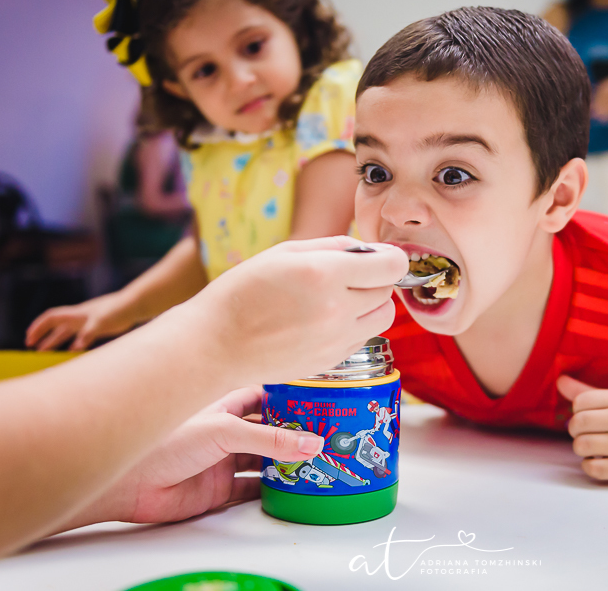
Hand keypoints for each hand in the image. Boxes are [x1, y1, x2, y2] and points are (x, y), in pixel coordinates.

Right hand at [25, 291, 136, 350]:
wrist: (134, 305)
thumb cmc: (117, 310)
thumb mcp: (101, 323)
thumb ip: (88, 334)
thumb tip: (76, 347)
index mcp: (76, 314)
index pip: (51, 318)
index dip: (38, 327)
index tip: (29, 338)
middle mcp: (79, 317)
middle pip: (55, 326)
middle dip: (43, 336)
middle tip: (32, 347)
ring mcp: (88, 321)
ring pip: (66, 332)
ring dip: (55, 341)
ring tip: (44, 353)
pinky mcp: (98, 326)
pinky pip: (80, 336)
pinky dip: (73, 344)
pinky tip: (72, 352)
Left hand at [64, 387, 323, 526]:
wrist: (128, 482)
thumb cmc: (163, 439)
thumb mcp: (225, 431)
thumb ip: (270, 440)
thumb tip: (310, 443)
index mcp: (224, 402)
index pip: (264, 394)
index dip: (288, 396)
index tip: (318, 397)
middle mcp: (226, 429)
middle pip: (268, 429)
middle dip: (294, 432)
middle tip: (326, 432)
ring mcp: (223, 459)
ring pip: (264, 459)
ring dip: (286, 461)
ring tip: (317, 460)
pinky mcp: (219, 489)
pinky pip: (253, 488)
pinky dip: (272, 488)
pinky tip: (290, 487)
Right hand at [175, 236, 408, 386]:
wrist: (216, 344)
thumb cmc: (243, 291)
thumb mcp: (284, 252)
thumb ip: (334, 246)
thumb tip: (371, 249)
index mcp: (324, 274)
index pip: (392, 265)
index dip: (389, 257)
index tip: (378, 257)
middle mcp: (336, 309)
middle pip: (388, 290)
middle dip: (376, 279)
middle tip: (349, 276)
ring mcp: (336, 339)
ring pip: (383, 317)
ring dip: (372, 304)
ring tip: (341, 298)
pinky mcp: (332, 361)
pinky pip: (364, 337)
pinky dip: (356, 326)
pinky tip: (327, 319)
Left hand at [557, 375, 607, 481]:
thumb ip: (583, 391)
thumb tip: (559, 380)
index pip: (579, 402)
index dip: (576, 410)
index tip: (586, 415)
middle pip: (578, 423)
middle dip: (574, 429)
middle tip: (583, 432)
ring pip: (582, 446)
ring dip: (580, 447)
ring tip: (590, 446)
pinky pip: (592, 468)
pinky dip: (588, 465)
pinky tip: (597, 460)